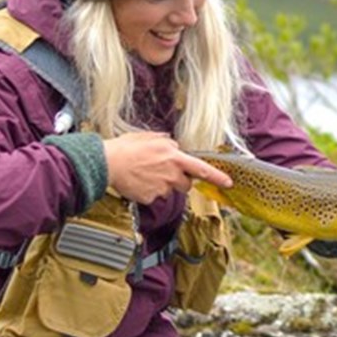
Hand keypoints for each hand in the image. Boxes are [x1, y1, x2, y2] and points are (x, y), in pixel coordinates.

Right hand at [102, 132, 231, 203]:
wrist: (107, 163)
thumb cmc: (126, 148)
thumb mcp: (149, 137)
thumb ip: (166, 141)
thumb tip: (173, 145)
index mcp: (174, 157)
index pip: (202, 169)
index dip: (217, 177)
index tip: (228, 182)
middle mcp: (171, 174)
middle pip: (186, 184)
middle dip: (180, 180)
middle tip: (163, 172)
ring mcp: (162, 188)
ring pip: (169, 191)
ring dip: (162, 185)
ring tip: (145, 174)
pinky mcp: (151, 198)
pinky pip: (155, 197)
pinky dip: (149, 191)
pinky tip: (138, 182)